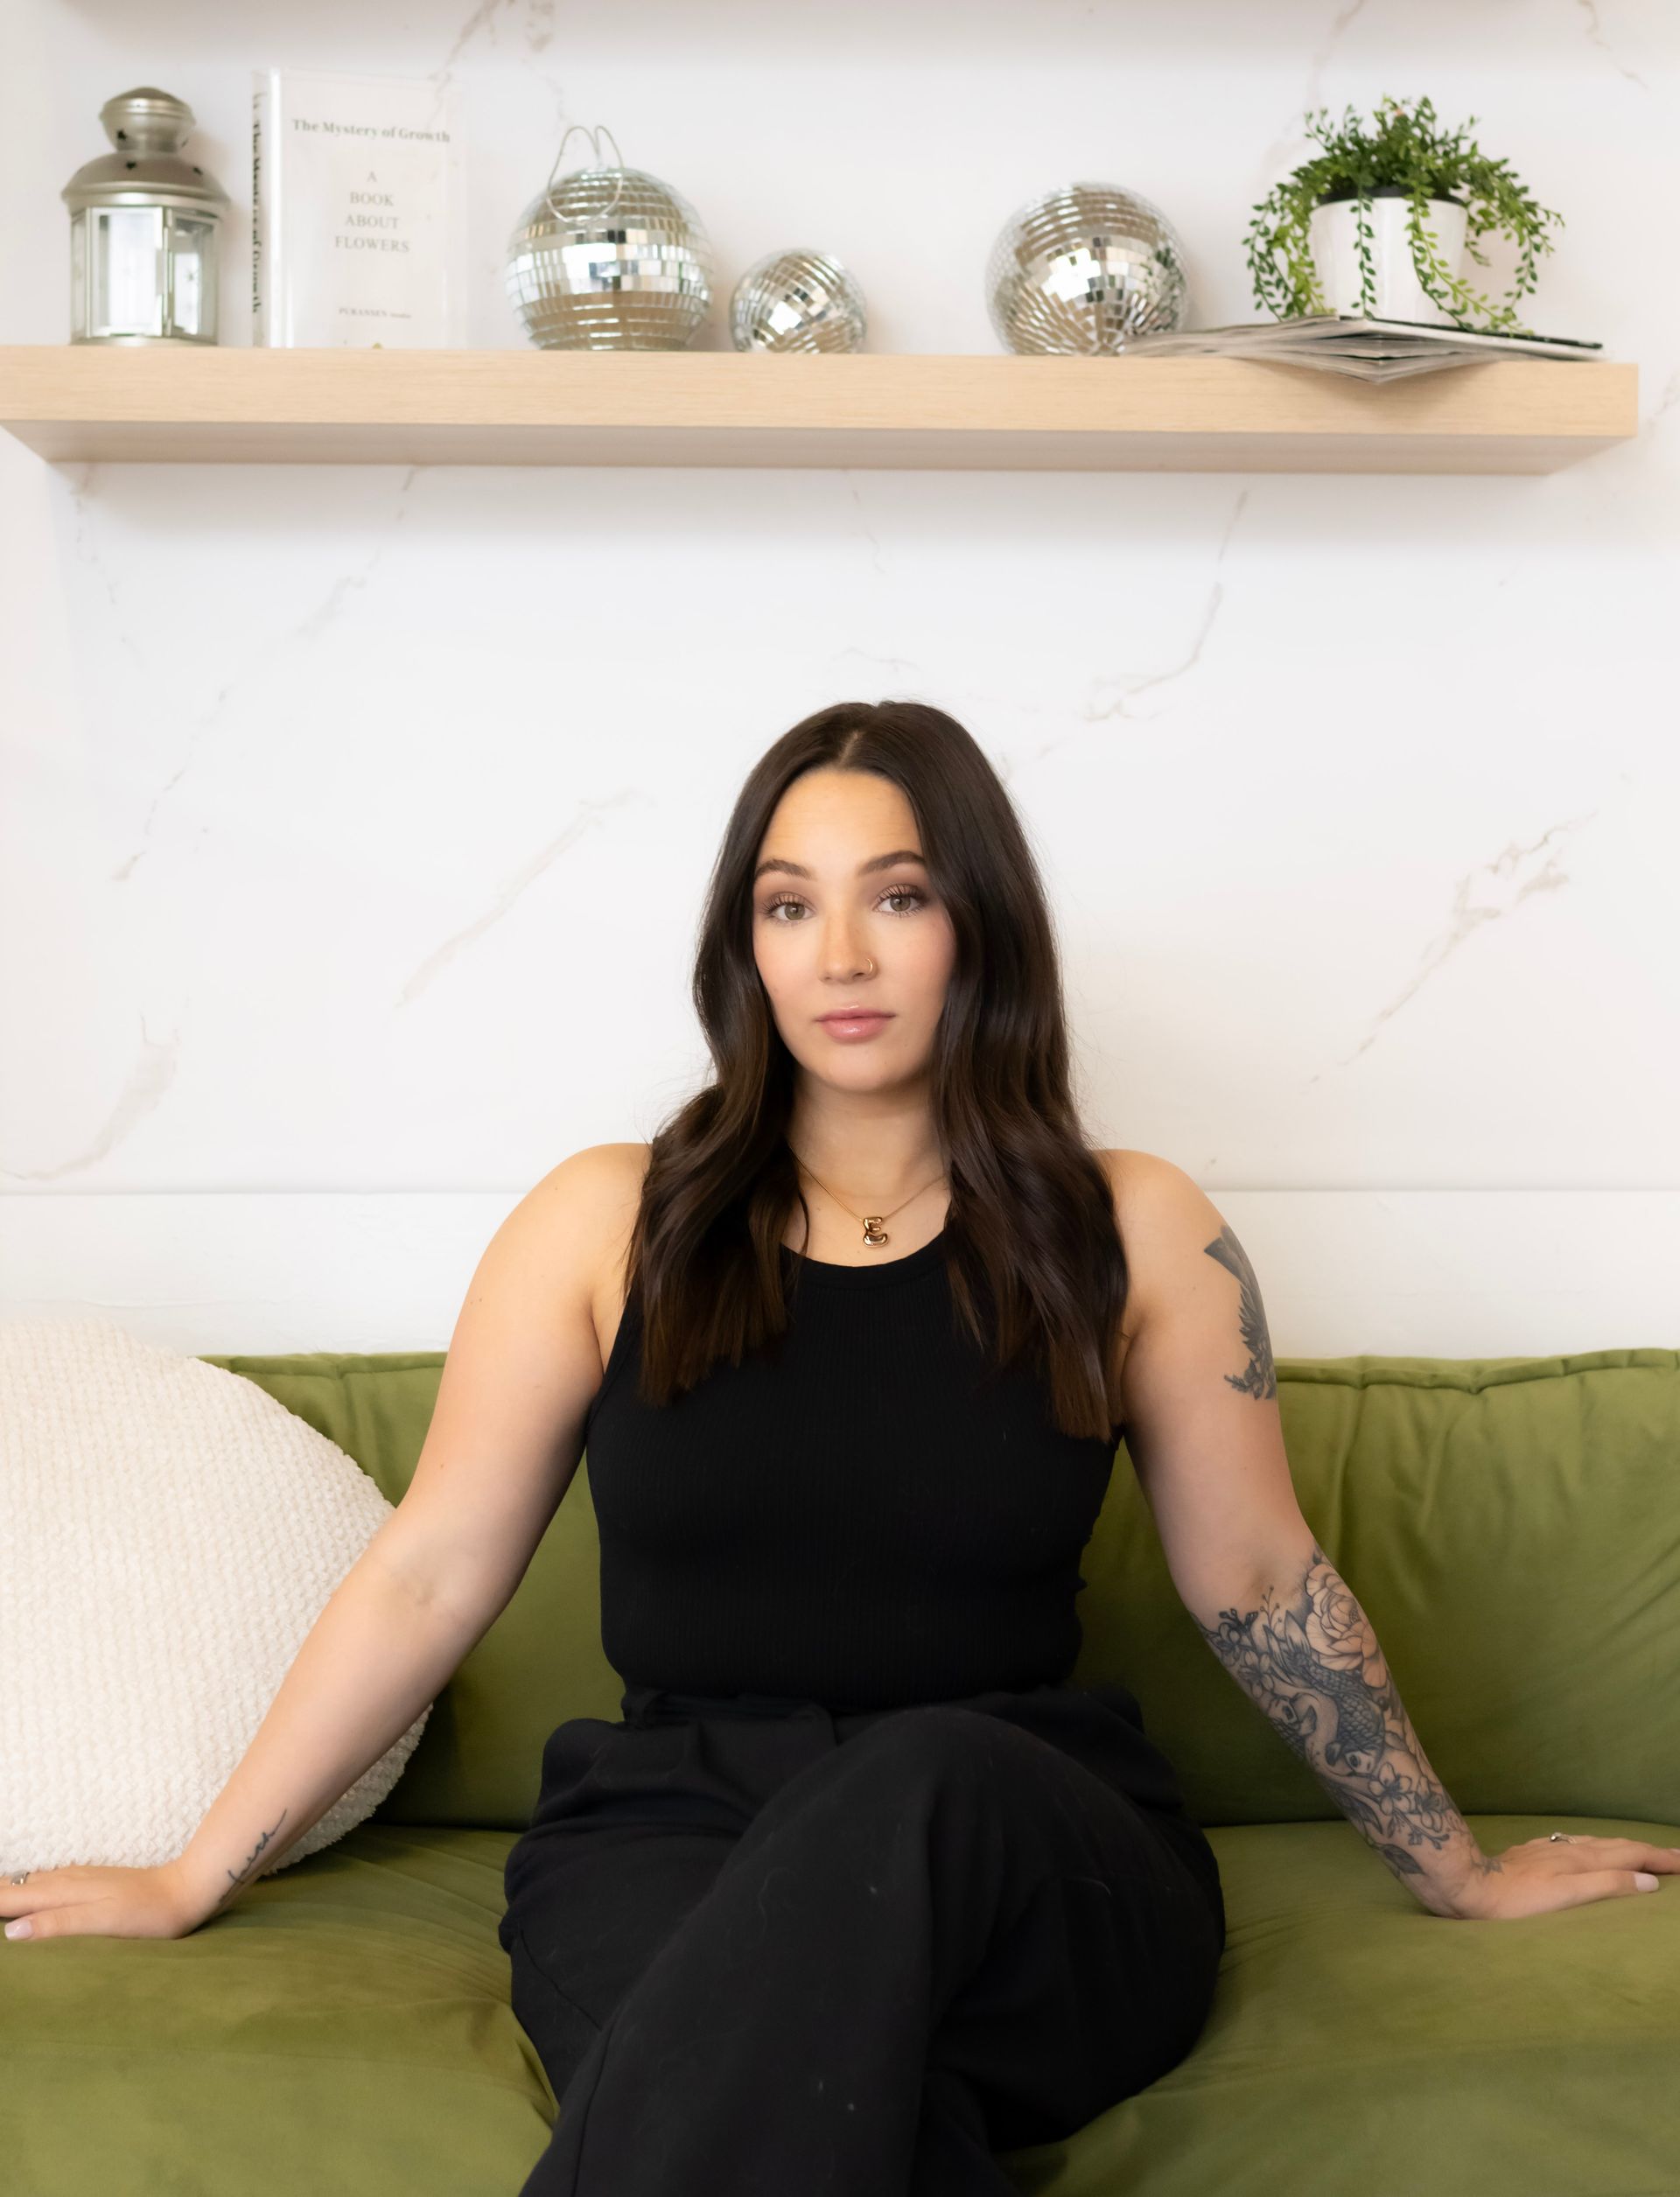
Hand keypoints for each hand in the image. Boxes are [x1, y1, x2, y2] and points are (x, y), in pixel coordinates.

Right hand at [2, 1861, 209, 1943]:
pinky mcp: (93, 1881)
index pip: (13, 1897)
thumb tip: (12, 1931)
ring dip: (9, 1890)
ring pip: (33, 1882)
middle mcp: (68, 1880)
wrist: (185, 1890)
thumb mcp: (100, 1922)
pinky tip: (29, 1893)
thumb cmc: (146, 1912)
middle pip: (18, 1887)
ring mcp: (81, 1878)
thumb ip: (57, 1924)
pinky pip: (50, 1882)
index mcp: (65, 1891)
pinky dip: (30, 1888)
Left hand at [1438, 1834, 1679, 1920]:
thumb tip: (1649, 1882)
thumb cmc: (1516, 1900)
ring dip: (1623, 1847)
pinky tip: (1587, 1851)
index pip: (1631, 1855)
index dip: (1659, 1858)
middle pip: (1617, 1846)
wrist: (1468, 1884)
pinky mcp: (1532, 1854)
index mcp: (1582, 1859)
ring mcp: (1549, 1849)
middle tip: (1675, 1856)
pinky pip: (1574, 1846)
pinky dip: (1595, 1849)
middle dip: (1649, 1850)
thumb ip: (1607, 1886)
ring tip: (1640, 1852)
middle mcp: (1568, 1848)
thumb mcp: (1567, 1897)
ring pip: (1596, 1844)